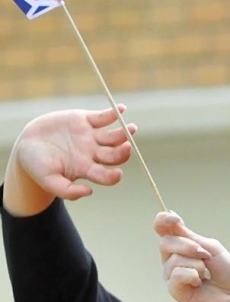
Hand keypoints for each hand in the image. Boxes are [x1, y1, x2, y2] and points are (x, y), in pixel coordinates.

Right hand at [4, 107, 133, 215]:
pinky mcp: (85, 121)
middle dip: (123, 152)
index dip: (113, 176)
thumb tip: (89, 192)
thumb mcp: (48, 180)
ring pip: (114, 136)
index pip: (106, 175)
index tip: (117, 174)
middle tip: (127, 146)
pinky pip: (103, 117)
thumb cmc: (37, 166)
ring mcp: (91, 137)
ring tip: (131, 128)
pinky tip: (121, 109)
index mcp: (87, 169)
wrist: (26, 145)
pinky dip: (113, 114)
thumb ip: (66, 190)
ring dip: (124, 133)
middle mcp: (93, 154)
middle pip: (115, 155)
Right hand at [156, 212, 229, 301]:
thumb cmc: (224, 272)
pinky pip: (177, 274)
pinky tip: (199, 283)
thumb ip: (191, 237)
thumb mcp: (212, 249)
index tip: (174, 219)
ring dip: (197, 264)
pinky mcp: (173, 288)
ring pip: (175, 259)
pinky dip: (193, 276)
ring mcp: (171, 274)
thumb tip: (172, 219)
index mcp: (180, 245)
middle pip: (166, 242)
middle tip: (206, 256)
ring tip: (205, 274)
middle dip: (190, 246)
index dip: (163, 220)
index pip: (162, 228)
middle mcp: (171, 258)